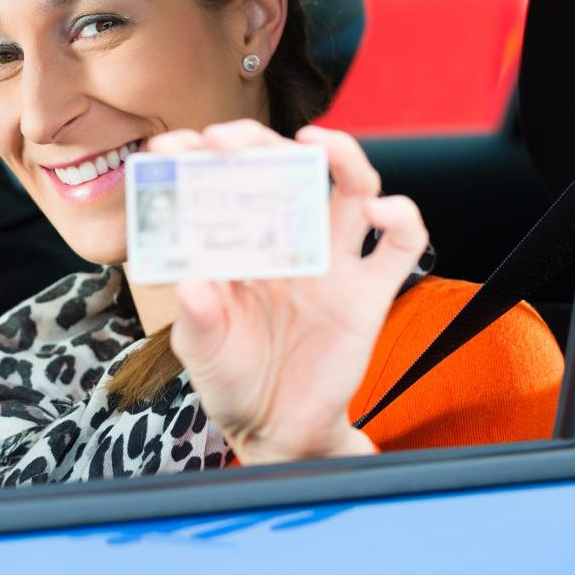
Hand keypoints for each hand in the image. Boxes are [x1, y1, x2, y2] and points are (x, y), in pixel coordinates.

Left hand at [156, 121, 427, 463]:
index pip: (226, 182)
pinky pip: (402, 243)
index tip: (172, 146)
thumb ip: (197, 318)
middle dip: (259, 143)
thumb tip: (191, 282)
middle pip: (288, 168)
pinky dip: (402, 216)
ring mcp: (332, 263)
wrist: (277, 433)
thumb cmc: (231, 381)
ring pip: (353, 186)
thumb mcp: (200, 351)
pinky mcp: (370, 293)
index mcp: (241, 245)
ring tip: (314, 142)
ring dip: (342, 153)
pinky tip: (378, 210)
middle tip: (226, 141)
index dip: (201, 156)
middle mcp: (288, 242)